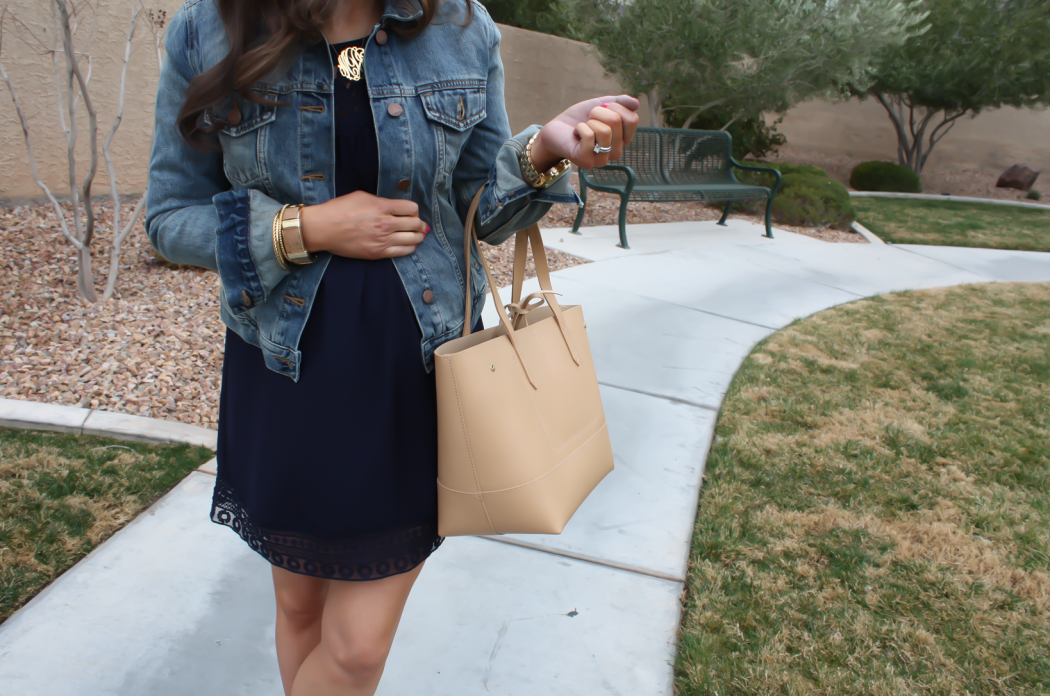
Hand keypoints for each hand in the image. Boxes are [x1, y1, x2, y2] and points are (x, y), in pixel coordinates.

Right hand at [299, 191, 427, 259]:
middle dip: (420, 224)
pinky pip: (403, 252)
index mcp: (382, 207)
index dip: (414, 210)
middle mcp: (385, 223)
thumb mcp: (362, 196)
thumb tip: (396, 207)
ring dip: (418, 236)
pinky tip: (409, 245)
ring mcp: (382, 240)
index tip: (412, 212)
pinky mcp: (378, 253)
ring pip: (413, 239)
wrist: (324, 228)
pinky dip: (410, 248)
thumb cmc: (340, 209)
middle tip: (420, 224)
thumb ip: (382, 201)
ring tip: (417, 235)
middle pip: (415, 224)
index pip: (412, 208)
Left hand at [531, 94, 640, 171]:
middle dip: (598, 112)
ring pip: (604, 130)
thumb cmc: (579, 118)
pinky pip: (589, 135)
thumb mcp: (600, 105)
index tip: (603, 108)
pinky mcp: (587, 162)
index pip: (632, 119)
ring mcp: (602, 159)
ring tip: (583, 127)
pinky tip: (576, 135)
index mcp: (623, 139)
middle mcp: (616, 152)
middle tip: (589, 120)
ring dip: (589, 122)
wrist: (556, 129)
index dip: (615, 106)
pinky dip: (580, 128)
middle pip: (616, 121)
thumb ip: (619, 103)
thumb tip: (636, 103)